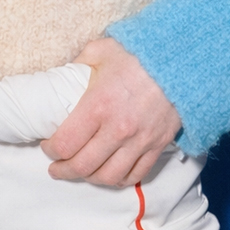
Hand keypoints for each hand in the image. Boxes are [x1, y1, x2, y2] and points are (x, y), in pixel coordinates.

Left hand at [40, 37, 181, 185]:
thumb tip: (63, 74)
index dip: (51, 150)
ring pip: (107, 177)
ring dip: (89, 178)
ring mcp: (139, 141)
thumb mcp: (101, 50)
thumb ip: (79, 63)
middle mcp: (118, 129)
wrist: (181, 60)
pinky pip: (134, 175)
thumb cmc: (139, 53)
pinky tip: (108, 173)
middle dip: (63, 170)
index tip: (48, 146)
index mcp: (98, 105)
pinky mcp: (157, 146)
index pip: (66, 143)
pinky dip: (118, 179)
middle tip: (56, 167)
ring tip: (80, 172)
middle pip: (82, 166)